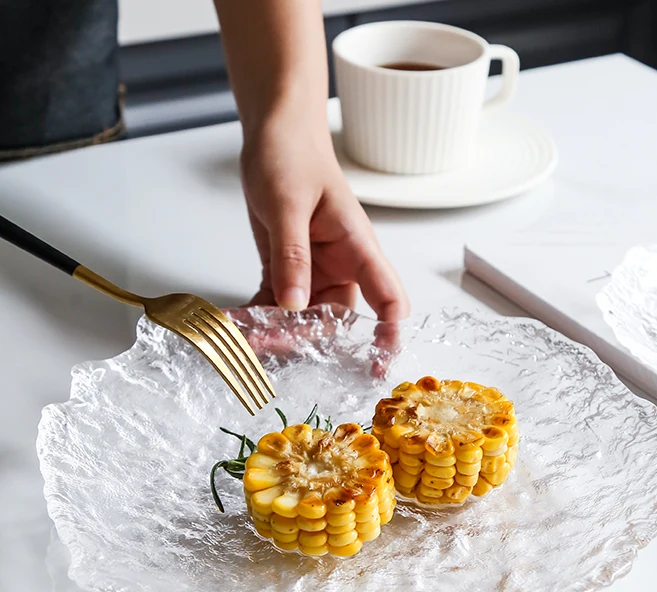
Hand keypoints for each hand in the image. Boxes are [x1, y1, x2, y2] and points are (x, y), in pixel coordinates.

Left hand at [240, 104, 409, 321]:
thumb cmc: (293, 155)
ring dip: (276, 330)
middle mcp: (340, 266)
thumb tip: (294, 306)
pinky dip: (258, 315)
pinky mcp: (287, 269)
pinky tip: (239, 322)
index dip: (388, 334)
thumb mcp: (288, 204)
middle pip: (334, 318)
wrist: (275, 133)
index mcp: (357, 248)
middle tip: (266, 342)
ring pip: (302, 317)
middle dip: (304, 337)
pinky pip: (276, 302)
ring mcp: (313, 270)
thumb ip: (292, 256)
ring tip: (244, 336)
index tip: (377, 364)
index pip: (388, 298)